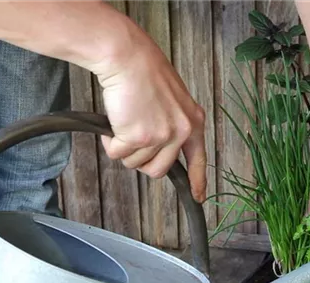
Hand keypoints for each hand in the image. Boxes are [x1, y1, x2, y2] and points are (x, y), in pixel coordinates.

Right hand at [93, 26, 206, 202]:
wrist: (128, 58)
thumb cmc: (145, 73)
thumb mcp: (173, 101)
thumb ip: (173, 125)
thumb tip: (161, 151)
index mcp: (193, 123)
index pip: (199, 160)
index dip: (197, 181)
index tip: (198, 197)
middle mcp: (181, 132)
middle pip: (158, 170)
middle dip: (141, 160)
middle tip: (133, 140)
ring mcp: (161, 136)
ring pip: (136, 163)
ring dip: (124, 148)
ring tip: (124, 121)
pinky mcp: (139, 137)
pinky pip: (118, 154)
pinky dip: (111, 143)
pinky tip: (114, 123)